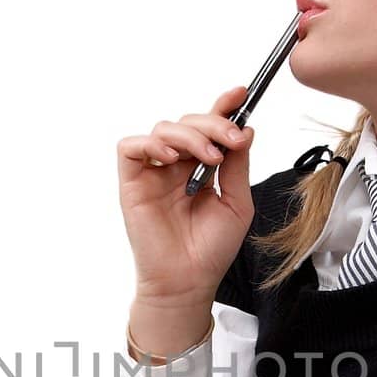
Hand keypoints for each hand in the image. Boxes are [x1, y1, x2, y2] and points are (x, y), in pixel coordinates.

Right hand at [116, 87, 255, 307]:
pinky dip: (150, 143)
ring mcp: (153, 173)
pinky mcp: (132, 183)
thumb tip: (245, 128)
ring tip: (210, 159)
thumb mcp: (236, 202)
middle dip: (214, 124)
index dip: (223, 107)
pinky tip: (170, 157)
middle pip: (188, 122)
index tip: (241, 94)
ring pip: (164, 128)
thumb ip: (237, 165)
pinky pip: (131, 147)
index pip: (209, 128)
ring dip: (191, 135)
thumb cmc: (211, 249)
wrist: (189, 281)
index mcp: (200, 168)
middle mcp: (175, 166)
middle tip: (232, 139)